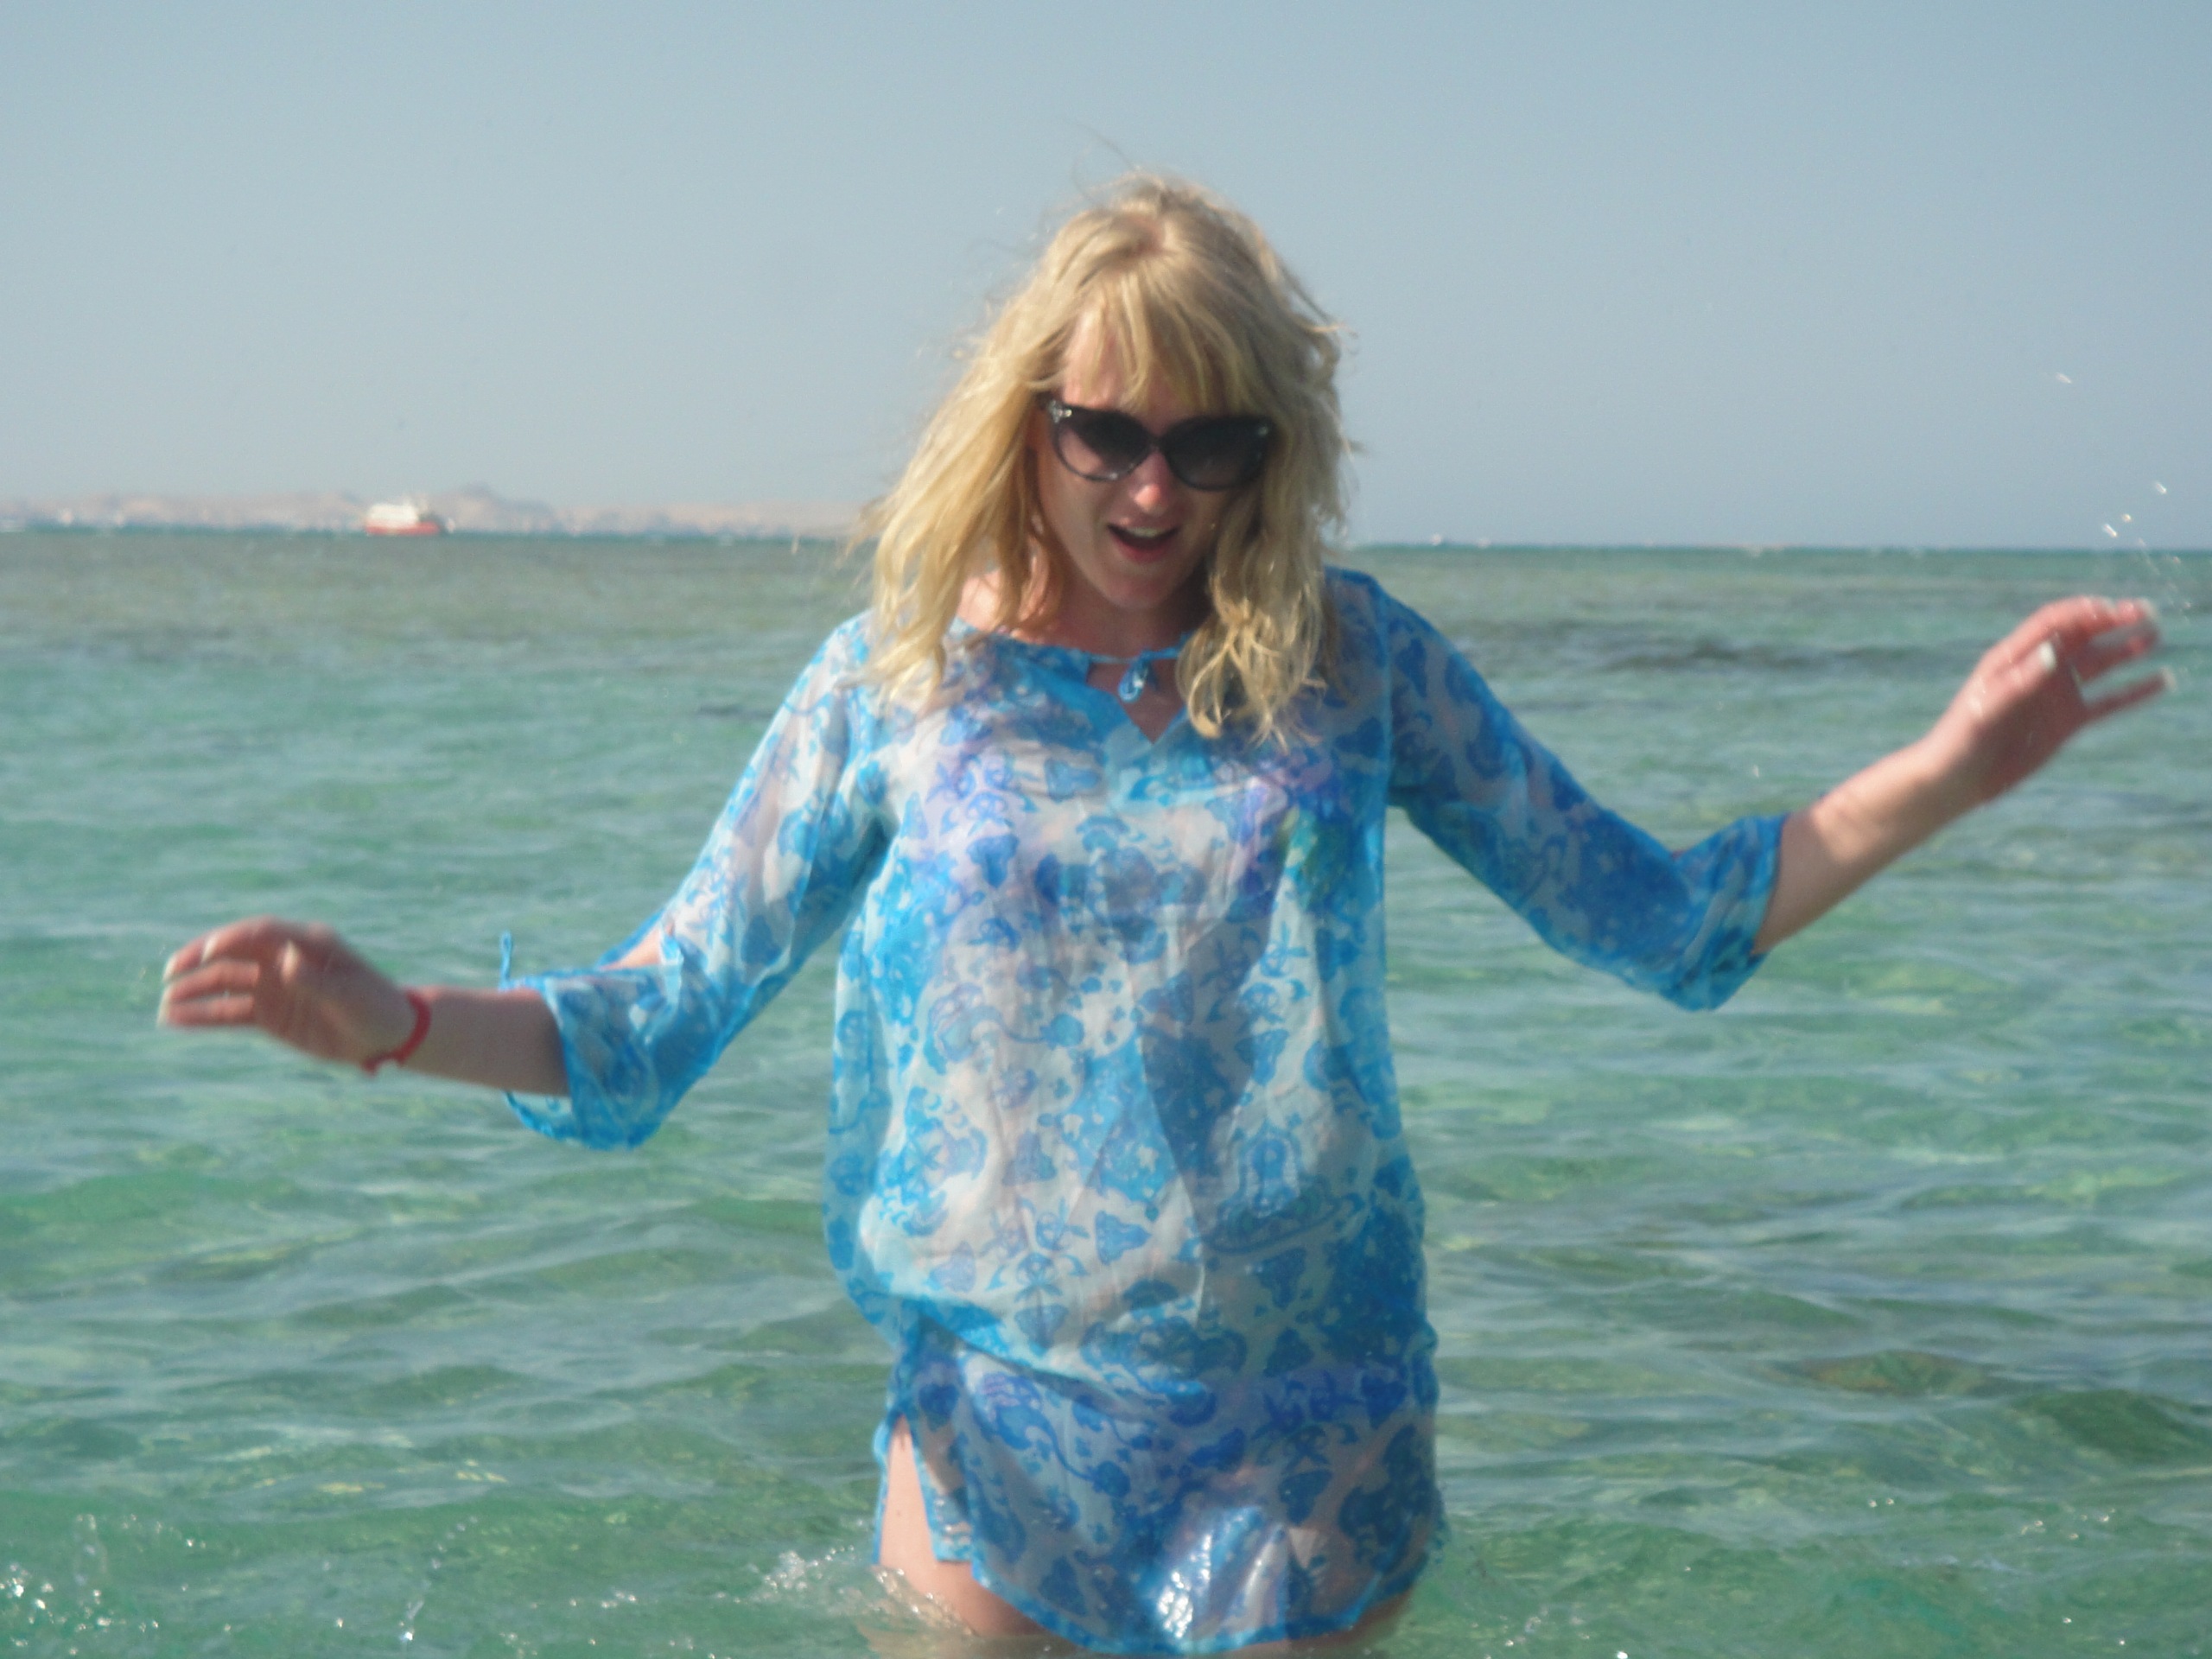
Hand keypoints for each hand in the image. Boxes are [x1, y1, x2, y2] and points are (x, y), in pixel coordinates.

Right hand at [159, 918, 415, 1066]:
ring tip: (165, 1005)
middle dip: (200, 961)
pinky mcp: (270, 1015)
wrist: (388, 1036)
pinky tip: (174, 1020)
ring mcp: (274, 987)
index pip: (262, 933)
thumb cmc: (376, 1006)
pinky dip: (203, 1016)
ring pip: (226, 985)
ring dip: (195, 992)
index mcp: (308, 943)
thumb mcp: (350, 993)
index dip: (233, 939)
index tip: (210, 952)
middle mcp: (284, 960)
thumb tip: (287, 961)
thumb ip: (316, 979)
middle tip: (170, 973)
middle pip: (234, 954)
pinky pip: (230, 1013)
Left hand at [1922, 595, 2166, 811]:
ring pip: (2099, 663)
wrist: (1959, 779)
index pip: (2053, 624)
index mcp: (2013, 658)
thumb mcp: (1985, 709)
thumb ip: (2019, 682)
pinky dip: (2135, 691)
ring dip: (2127, 647)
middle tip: (2145, 610)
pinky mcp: (2068, 721)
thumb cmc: (1961, 740)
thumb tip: (2052, 652)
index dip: (2081, 612)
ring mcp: (2056, 694)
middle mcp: (2039, 670)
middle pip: (2082, 636)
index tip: (2109, 609)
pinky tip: (2162, 680)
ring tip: (2156, 634)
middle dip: (2112, 620)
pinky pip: (2109, 702)